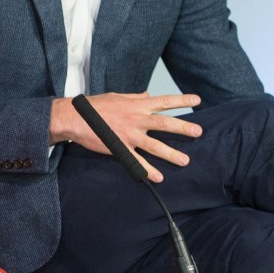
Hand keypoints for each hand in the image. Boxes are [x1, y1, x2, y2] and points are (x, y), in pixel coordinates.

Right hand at [52, 92, 202, 181]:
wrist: (75, 118)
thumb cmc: (94, 106)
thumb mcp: (116, 96)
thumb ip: (134, 97)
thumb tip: (148, 95)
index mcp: (136, 105)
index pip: (163, 101)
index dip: (181, 100)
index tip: (197, 100)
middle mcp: (135, 119)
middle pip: (164, 123)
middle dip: (183, 127)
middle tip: (199, 131)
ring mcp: (129, 135)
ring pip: (154, 145)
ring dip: (171, 154)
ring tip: (185, 161)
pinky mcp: (120, 148)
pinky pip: (137, 161)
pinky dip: (147, 170)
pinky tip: (158, 178)